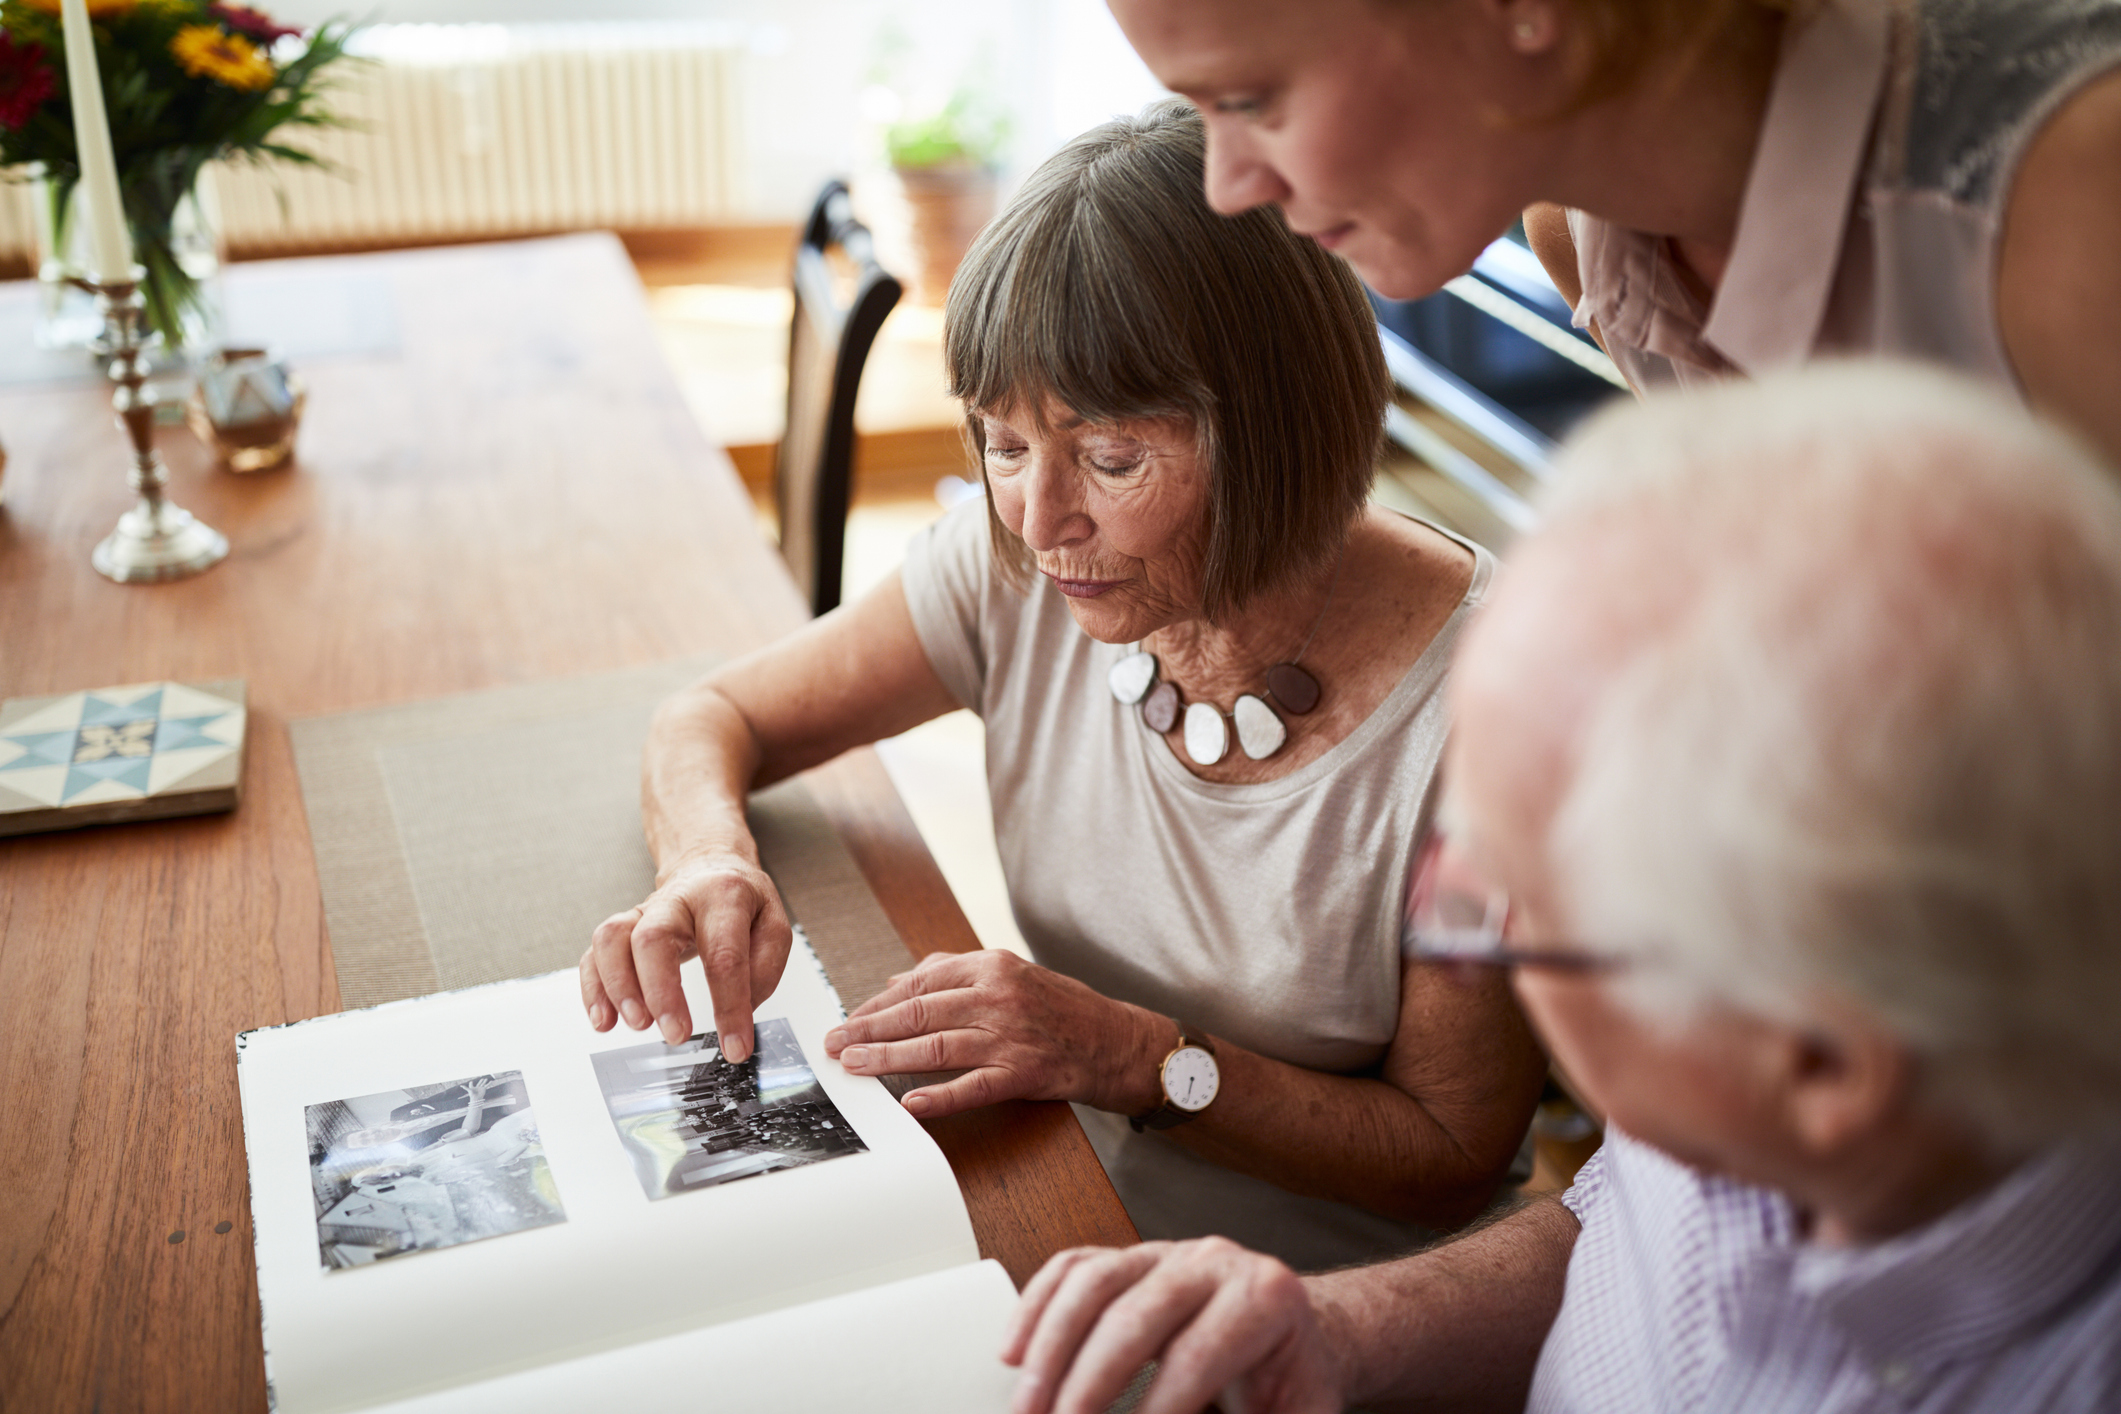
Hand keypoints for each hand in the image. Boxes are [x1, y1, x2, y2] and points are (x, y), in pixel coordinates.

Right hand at [578, 849, 792, 1061]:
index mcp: (722, 895)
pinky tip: (604, 1020)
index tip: (735, 1045)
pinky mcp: (623, 928)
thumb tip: (742, 1008)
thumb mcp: (773, 925)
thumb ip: (764, 968)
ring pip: (613, 939)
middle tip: (676, 1034)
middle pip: (653, 938)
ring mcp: (643, 912)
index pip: (724, 954)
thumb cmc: (739, 900)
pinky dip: (594, 989)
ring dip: (619, 988)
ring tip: (638, 1024)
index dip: (729, 1005)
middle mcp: (676, 900)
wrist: (708, 866)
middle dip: (661, 993)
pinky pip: (595, 953)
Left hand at [823, 950, 1162, 1117]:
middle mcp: (998, 996)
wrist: (1117, 1041)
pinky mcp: (1023, 1074)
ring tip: (854, 1066)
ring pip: (936, 1047)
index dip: (876, 1003)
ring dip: (888, 1058)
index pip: (919, 984)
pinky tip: (911, 1104)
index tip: (848, 1018)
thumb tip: (901, 981)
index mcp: (991, 966)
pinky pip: (973, 1087)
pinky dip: (940, 1097)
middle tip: (835, 1044)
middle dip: (869, 1029)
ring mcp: (1010, 1036)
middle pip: (918, 1013)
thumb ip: (956, 972)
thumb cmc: (1062, 1008)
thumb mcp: (1012, 973)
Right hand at [1003, 1240, 1344, 1413]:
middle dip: (1086, 1385)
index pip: (1195, 1356)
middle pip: (1133, 1316)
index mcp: (1265, 1297)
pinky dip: (1036, 1307)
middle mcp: (1212, 1262)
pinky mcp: (1128, 1258)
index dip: (1156, 1409)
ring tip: (1027, 1407)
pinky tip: (1013, 1353)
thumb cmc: (1287, 1385)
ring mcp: (1165, 1253)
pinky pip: (1071, 1268)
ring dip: (1049, 1351)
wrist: (1292, 1341)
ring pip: (1092, 1283)